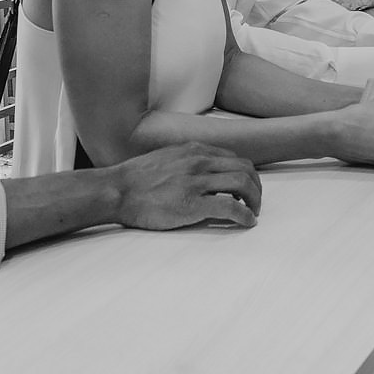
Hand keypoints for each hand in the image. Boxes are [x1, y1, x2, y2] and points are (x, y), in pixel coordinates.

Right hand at [112, 143, 261, 228]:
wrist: (117, 190)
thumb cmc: (136, 179)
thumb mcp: (166, 159)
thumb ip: (187, 162)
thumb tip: (202, 175)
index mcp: (193, 150)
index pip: (234, 158)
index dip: (246, 174)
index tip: (246, 188)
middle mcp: (199, 161)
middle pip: (245, 169)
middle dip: (256, 187)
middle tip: (254, 202)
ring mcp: (197, 181)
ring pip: (243, 184)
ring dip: (255, 200)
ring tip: (252, 212)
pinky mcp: (193, 204)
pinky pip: (231, 207)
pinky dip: (245, 215)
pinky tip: (247, 222)